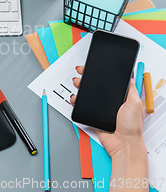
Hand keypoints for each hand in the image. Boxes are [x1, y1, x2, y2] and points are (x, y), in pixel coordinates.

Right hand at [70, 66, 147, 191]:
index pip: (109, 81)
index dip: (100, 73)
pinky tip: (76, 99)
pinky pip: (82, 107)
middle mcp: (110, 102)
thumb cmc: (132, 126)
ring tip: (77, 85)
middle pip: (96, 86)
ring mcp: (101, 109)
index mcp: (121, 97)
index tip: (93, 68)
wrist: (122, 143)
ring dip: (80, 89)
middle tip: (81, 74)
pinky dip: (77, 102)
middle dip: (87, 79)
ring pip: (87, 95)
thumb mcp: (135, 103)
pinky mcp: (93, 116)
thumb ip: (131, 89)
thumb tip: (129, 76)